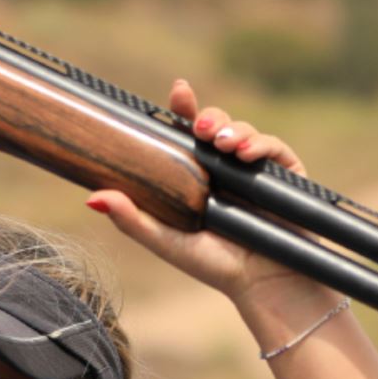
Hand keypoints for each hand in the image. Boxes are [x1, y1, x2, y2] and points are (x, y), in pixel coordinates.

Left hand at [85, 79, 328, 306]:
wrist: (264, 285)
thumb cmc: (215, 266)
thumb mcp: (167, 242)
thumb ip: (133, 219)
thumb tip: (91, 198)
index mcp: (196, 176)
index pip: (186, 134)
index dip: (183, 110)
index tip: (179, 92)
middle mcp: (225, 168)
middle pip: (216, 125)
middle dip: (209, 117)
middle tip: (201, 128)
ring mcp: (256, 170)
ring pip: (244, 131)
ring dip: (234, 129)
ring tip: (224, 144)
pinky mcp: (286, 176)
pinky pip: (275, 148)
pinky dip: (262, 144)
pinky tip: (248, 154)